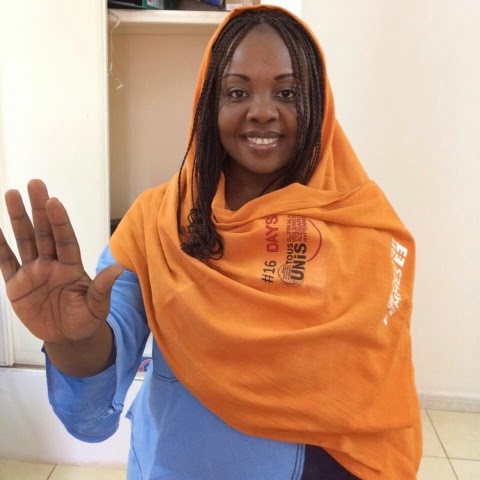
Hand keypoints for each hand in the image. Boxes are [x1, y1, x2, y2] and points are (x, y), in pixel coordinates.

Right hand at [0, 180, 122, 343]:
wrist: (68, 337)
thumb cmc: (86, 319)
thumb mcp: (97, 306)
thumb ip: (102, 288)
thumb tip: (119, 269)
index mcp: (72, 266)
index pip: (65, 239)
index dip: (60, 221)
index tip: (54, 201)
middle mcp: (52, 263)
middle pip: (44, 232)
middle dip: (38, 209)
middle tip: (34, 184)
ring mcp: (34, 272)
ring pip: (24, 240)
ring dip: (18, 219)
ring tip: (12, 194)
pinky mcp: (17, 284)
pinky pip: (6, 262)